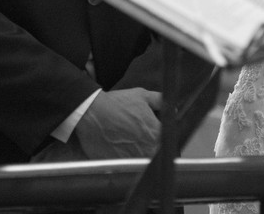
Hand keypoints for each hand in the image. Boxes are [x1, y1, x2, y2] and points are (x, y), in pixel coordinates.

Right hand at [33, 87, 162, 161]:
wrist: (90, 113)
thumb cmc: (116, 104)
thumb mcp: (142, 96)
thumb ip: (161, 101)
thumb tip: (172, 108)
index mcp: (156, 134)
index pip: (169, 142)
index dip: (163, 138)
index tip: (155, 135)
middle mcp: (147, 150)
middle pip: (157, 155)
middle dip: (151, 147)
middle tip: (139, 138)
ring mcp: (132, 160)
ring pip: (142, 163)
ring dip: (138, 155)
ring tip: (127, 142)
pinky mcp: (118, 166)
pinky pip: (126, 167)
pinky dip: (123, 160)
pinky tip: (118, 149)